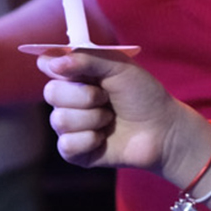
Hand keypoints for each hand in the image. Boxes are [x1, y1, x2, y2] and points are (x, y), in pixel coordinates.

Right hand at [40, 51, 194, 173]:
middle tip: (106, 97)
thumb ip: (86, 58)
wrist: (162, 129)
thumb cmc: (143, 95)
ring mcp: (69, 126)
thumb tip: (50, 64)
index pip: (47, 64)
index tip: (74, 69)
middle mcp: (67, 99)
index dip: (55, 66)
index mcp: (76, 74)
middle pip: (51, 93)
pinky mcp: (74, 151)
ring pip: (60, 120)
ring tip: (110, 118)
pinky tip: (104, 138)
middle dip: (84, 96)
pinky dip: (90, 140)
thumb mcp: (118, 66)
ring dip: (93, 118)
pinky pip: (67, 144)